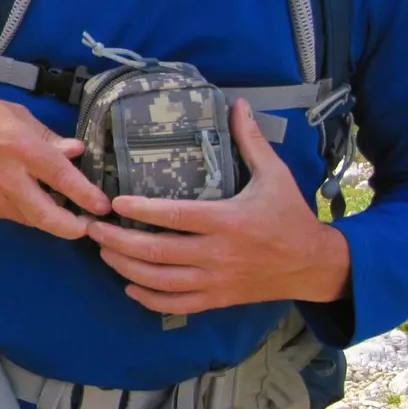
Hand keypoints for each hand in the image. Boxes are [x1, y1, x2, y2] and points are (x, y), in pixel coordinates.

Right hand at [0, 90, 110, 237]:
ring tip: (65, 211)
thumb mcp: (16, 114)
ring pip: (32, 220)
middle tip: (89, 226)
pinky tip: (33, 200)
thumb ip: (47, 137)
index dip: (88, 196)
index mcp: (23, 150)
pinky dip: (28, 212)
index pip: (64, 180)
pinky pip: (13, 214)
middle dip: (73, 228)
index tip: (104, 206)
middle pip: (48, 217)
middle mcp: (10, 179)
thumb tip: (75, 151)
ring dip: (51, 220)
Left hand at [85, 98, 351, 314]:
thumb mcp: (275, 175)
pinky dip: (149, 299)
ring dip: (125, 268)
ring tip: (103, 251)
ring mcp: (217, 280)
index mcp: (228, 221)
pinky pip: (177, 305)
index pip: (176, 216)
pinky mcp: (219, 299)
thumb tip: (240, 104)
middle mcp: (218, 253)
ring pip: (161, 281)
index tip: (115, 202)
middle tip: (91, 228)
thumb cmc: (291, 216)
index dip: (142, 210)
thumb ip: (251, 141)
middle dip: (118, 241)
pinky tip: (129, 286)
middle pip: (157, 252)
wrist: (315, 264)